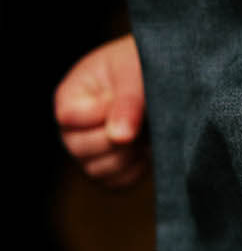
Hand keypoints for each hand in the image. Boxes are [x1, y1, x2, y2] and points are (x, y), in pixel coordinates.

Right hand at [55, 34, 149, 188]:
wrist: (164, 81)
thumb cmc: (142, 67)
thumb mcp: (135, 73)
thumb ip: (127, 102)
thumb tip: (120, 137)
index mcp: (70, 96)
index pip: (69, 117)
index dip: (100, 112)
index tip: (121, 97)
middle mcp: (72, 128)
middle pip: (79, 148)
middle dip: (115, 136)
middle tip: (142, 118)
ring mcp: (88, 152)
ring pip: (97, 170)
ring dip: (128, 154)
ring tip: (145, 130)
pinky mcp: (109, 170)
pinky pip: (117, 182)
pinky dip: (136, 168)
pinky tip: (147, 147)